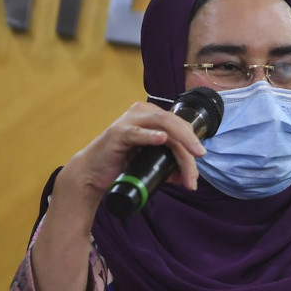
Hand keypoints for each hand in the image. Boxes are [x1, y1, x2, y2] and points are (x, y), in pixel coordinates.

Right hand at [52, 102, 206, 217]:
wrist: (93, 174)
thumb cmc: (122, 164)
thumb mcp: (151, 162)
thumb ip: (169, 164)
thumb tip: (190, 177)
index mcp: (153, 116)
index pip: (181, 127)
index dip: (192, 146)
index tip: (195, 173)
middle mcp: (143, 112)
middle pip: (175, 125)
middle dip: (190, 147)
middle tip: (197, 169)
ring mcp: (129, 120)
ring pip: (163, 125)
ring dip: (180, 144)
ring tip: (191, 159)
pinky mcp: (117, 133)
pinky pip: (136, 132)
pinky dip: (149, 135)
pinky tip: (161, 138)